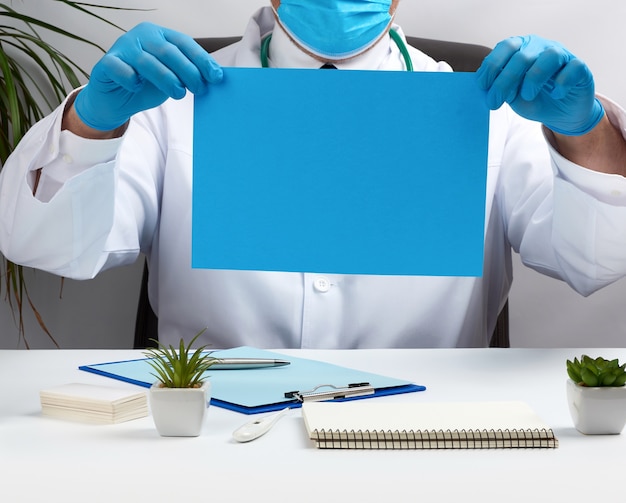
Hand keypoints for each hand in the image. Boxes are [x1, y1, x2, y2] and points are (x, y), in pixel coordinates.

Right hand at [74, 22, 222, 130]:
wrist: (116, 100)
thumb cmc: (146, 86)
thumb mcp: (172, 79)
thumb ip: (187, 75)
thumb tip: (214, 79)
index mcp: (159, 35)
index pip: (184, 43)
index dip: (201, 59)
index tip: (216, 76)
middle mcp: (141, 36)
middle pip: (168, 51)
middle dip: (188, 70)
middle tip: (200, 89)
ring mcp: (122, 48)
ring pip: (146, 61)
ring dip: (166, 78)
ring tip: (179, 93)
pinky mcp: (106, 64)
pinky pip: (120, 69)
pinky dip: (130, 78)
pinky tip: (137, 87)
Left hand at [476, 35, 603, 135]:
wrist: (560, 113)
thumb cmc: (534, 99)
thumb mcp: (511, 95)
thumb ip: (499, 88)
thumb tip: (484, 87)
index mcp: (522, 48)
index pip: (505, 47)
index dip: (492, 65)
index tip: (482, 86)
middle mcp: (541, 47)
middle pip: (522, 56)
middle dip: (504, 81)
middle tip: (494, 102)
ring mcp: (562, 55)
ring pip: (549, 56)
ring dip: (534, 78)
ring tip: (527, 96)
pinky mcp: (580, 68)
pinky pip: (573, 68)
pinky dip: (562, 83)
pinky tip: (555, 95)